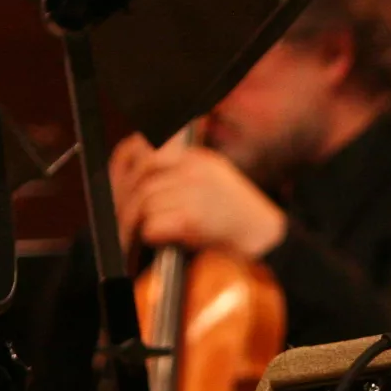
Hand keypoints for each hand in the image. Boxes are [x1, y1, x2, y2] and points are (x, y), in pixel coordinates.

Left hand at [112, 134, 287, 261]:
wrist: (273, 241)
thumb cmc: (241, 219)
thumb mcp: (215, 181)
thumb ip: (181, 174)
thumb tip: (142, 179)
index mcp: (198, 159)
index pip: (147, 150)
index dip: (124, 164)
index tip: (117, 182)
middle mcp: (196, 171)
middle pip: (143, 181)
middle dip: (126, 203)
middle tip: (121, 220)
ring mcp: (196, 193)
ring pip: (146, 203)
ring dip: (135, 224)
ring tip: (133, 236)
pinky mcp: (195, 219)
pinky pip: (155, 224)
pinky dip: (151, 235)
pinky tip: (156, 240)